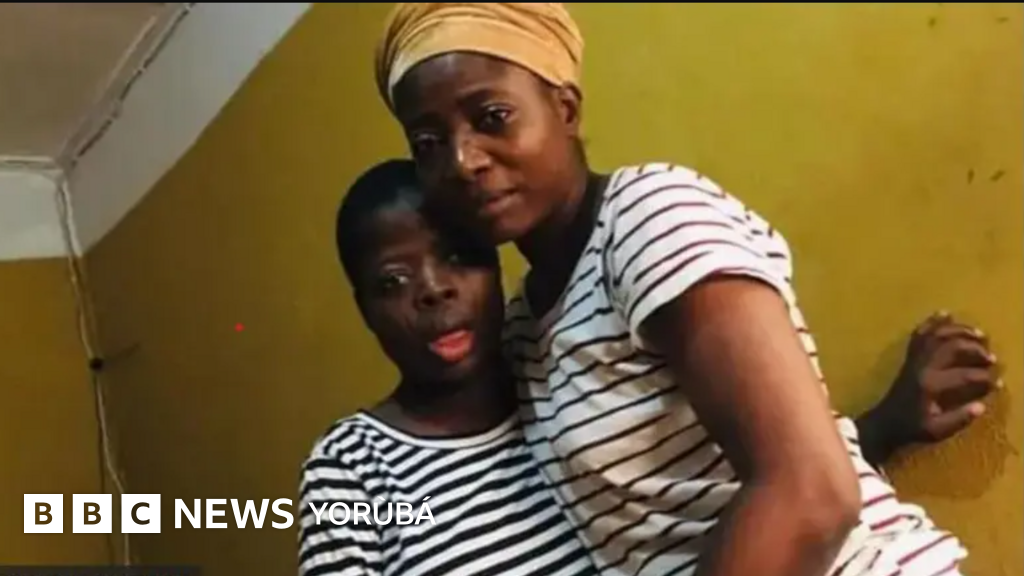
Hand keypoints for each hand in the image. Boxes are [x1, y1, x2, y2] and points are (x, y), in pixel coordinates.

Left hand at [861, 312, 999, 463]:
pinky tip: (945, 314)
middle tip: (991, 357)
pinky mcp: (909, 357)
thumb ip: (959, 418)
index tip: (996, 383)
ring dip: (960, 331)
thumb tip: (981, 406)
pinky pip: (920, 334)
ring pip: (938, 335)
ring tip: (979, 334)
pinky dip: (932, 322)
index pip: (964, 375)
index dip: (983, 378)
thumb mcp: (936, 429)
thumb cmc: (912, 427)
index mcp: (930, 384)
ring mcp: (914, 359)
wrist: (885, 422)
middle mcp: (922, 366)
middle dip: (974, 349)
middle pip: (952, 347)